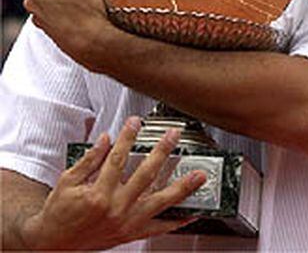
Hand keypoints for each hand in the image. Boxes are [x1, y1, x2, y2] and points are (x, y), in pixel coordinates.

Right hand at [22, 116, 205, 250]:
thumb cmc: (60, 212)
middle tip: (174, 136)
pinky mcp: (131, 234)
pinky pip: (160, 228)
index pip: (118, 158)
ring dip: (182, 187)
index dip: (128, 137)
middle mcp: (116, 208)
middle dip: (162, 152)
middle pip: (146, 175)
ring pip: (160, 202)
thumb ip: (89, 159)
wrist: (54, 243)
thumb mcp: (67, 180)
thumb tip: (106, 139)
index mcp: (98, 193)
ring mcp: (126, 223)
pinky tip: (192, 212)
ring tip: (199, 175)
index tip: (136, 122)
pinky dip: (177, 221)